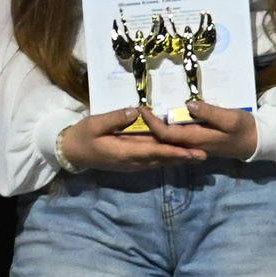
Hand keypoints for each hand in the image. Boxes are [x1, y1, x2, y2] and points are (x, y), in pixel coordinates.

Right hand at [57, 108, 206, 171]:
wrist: (71, 152)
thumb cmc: (82, 136)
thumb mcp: (94, 124)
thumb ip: (115, 119)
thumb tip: (136, 111)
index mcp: (124, 152)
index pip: (155, 152)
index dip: (175, 152)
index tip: (192, 152)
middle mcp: (132, 162)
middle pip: (162, 160)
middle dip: (183, 158)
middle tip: (205, 155)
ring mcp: (132, 164)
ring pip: (159, 162)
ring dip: (179, 160)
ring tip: (199, 156)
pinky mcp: (131, 163)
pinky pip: (153, 161)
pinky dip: (168, 159)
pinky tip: (179, 156)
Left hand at [144, 100, 258, 160]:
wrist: (256, 142)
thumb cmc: (244, 129)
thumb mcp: (231, 118)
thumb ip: (210, 113)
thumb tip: (189, 105)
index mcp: (197, 138)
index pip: (166, 134)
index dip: (152, 123)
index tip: (141, 109)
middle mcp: (192, 145)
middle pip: (162, 140)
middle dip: (146, 128)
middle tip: (134, 112)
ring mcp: (194, 145)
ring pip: (167, 141)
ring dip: (153, 130)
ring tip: (142, 117)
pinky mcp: (197, 143)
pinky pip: (175, 139)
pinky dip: (163, 132)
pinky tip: (158, 123)